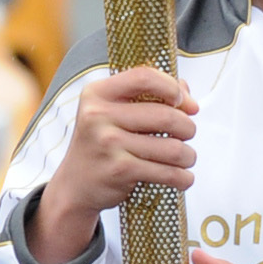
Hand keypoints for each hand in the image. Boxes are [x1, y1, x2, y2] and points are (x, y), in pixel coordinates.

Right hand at [30, 66, 198, 263]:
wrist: (74, 186)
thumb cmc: (103, 144)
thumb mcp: (114, 112)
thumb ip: (150, 96)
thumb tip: (188, 98)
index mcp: (98, 93)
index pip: (144, 77)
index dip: (172, 87)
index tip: (183, 102)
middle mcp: (98, 115)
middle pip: (167, 115)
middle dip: (188, 128)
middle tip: (187, 135)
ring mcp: (108, 143)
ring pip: (173, 148)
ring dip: (188, 156)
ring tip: (185, 158)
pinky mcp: (119, 170)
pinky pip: (167, 172)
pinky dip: (183, 178)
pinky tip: (183, 178)